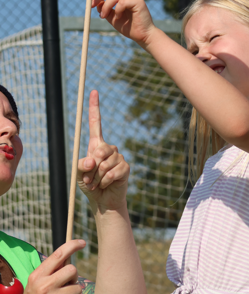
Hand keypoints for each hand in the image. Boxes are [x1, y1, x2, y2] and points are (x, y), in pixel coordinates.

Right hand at [24, 240, 84, 293]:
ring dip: (73, 289)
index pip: (58, 254)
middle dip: (72, 275)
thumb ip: (51, 270)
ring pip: (76, 285)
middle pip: (71, 269)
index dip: (72, 246)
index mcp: (37, 275)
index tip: (82, 242)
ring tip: (63, 293)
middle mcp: (44, 285)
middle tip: (66, 282)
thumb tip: (69, 255)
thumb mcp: (38, 281)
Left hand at [78, 90, 129, 212]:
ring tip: (96, 183)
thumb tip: (92, 160)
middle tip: (87, 178)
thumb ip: (82, 164)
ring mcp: (119, 157)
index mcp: (96, 145)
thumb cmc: (89, 185)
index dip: (94, 108)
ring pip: (104, 163)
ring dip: (96, 177)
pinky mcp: (125, 168)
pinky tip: (105, 185)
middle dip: (91, 166)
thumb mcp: (78, 173)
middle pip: (99, 149)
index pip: (96, 123)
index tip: (93, 92)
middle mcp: (109, 148)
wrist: (103, 201)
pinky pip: (112, 172)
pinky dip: (104, 181)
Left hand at [91, 0, 157, 47]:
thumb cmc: (128, 26)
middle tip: (93, 7)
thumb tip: (97, 1)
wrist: (142, 35)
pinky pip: (120, 2)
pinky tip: (118, 16)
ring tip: (103, 16)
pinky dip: (115, 10)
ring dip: (105, 7)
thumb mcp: (110, 16)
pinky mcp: (138, 1)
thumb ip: (104, 7)